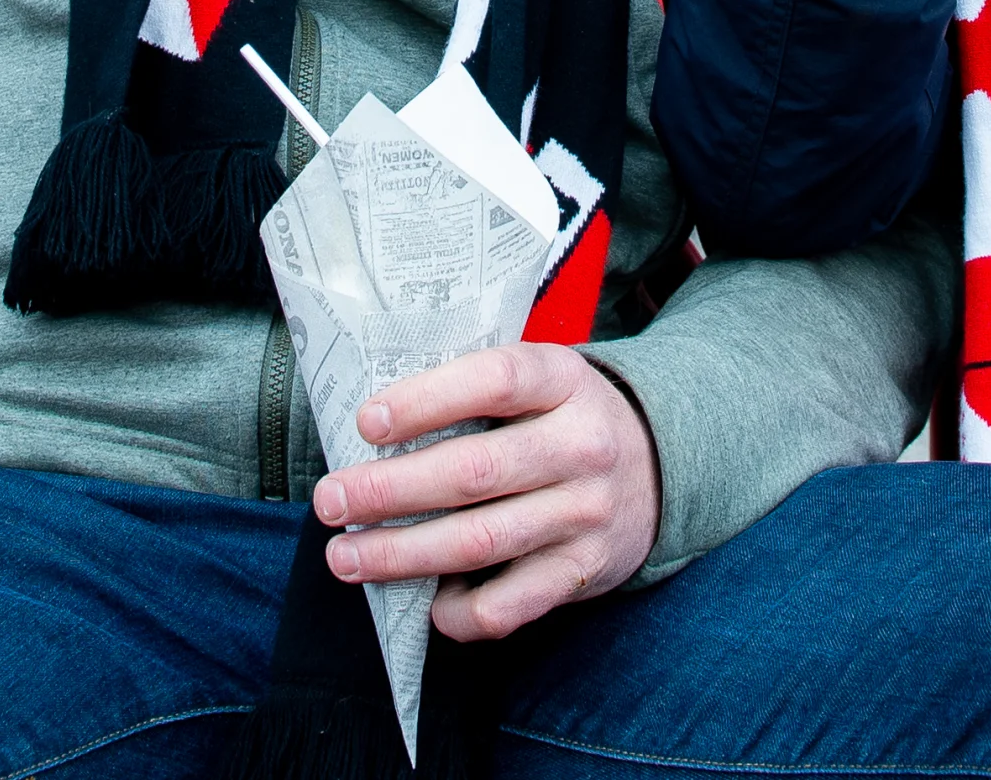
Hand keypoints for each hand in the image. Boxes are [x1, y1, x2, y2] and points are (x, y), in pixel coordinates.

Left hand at [311, 343, 659, 641]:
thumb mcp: (540, 378)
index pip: (495, 380)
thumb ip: (475, 389)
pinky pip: (510, 605)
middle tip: (330, 501)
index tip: (366, 422)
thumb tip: (369, 422)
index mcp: (563, 380)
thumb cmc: (563, 418)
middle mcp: (581, 446)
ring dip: (402, 555)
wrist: (661, 468)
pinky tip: (425, 603)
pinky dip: (459, 612)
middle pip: (473, 472)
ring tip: (346, 557)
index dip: (426, 400)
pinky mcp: (582, 572)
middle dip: (390, 490)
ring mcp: (585, 514)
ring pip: (481, 542)